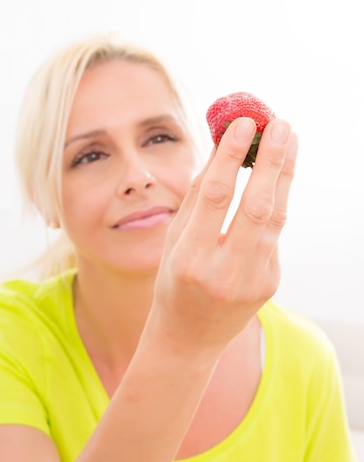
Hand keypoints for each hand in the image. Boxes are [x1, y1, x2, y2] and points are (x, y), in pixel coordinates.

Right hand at [150, 116, 297, 360]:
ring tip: (288, 139)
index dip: (230, 157)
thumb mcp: (173, 241)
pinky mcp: (270, 283)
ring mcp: (253, 281)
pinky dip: (273, 203)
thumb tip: (219, 148)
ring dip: (284, 175)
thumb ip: (197, 197)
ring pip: (275, 218)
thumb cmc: (174, 283)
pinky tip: (273, 181)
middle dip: (271, 160)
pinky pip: (273, 235)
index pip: (216, 198)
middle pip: (256, 206)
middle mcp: (224, 272)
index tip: (242, 123)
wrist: (190, 338)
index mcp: (190, 259)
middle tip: (280, 123)